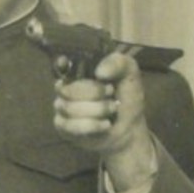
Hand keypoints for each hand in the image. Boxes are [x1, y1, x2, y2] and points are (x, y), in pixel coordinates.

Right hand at [53, 52, 156, 192]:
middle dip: (96, 95)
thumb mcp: (132, 76)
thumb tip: (100, 71)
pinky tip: (102, 127)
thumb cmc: (128, 101)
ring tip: (109, 115)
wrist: (128, 131)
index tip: (97, 76)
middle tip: (111, 99)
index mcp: (79, 69)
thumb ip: (120, 63)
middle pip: (69, 87)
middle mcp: (66, 86)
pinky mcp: (62, 127)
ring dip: (96, 112)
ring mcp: (61, 107)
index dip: (75, 68)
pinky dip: (89, 127)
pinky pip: (68, 125)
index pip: (63, 61)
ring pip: (69, 107)